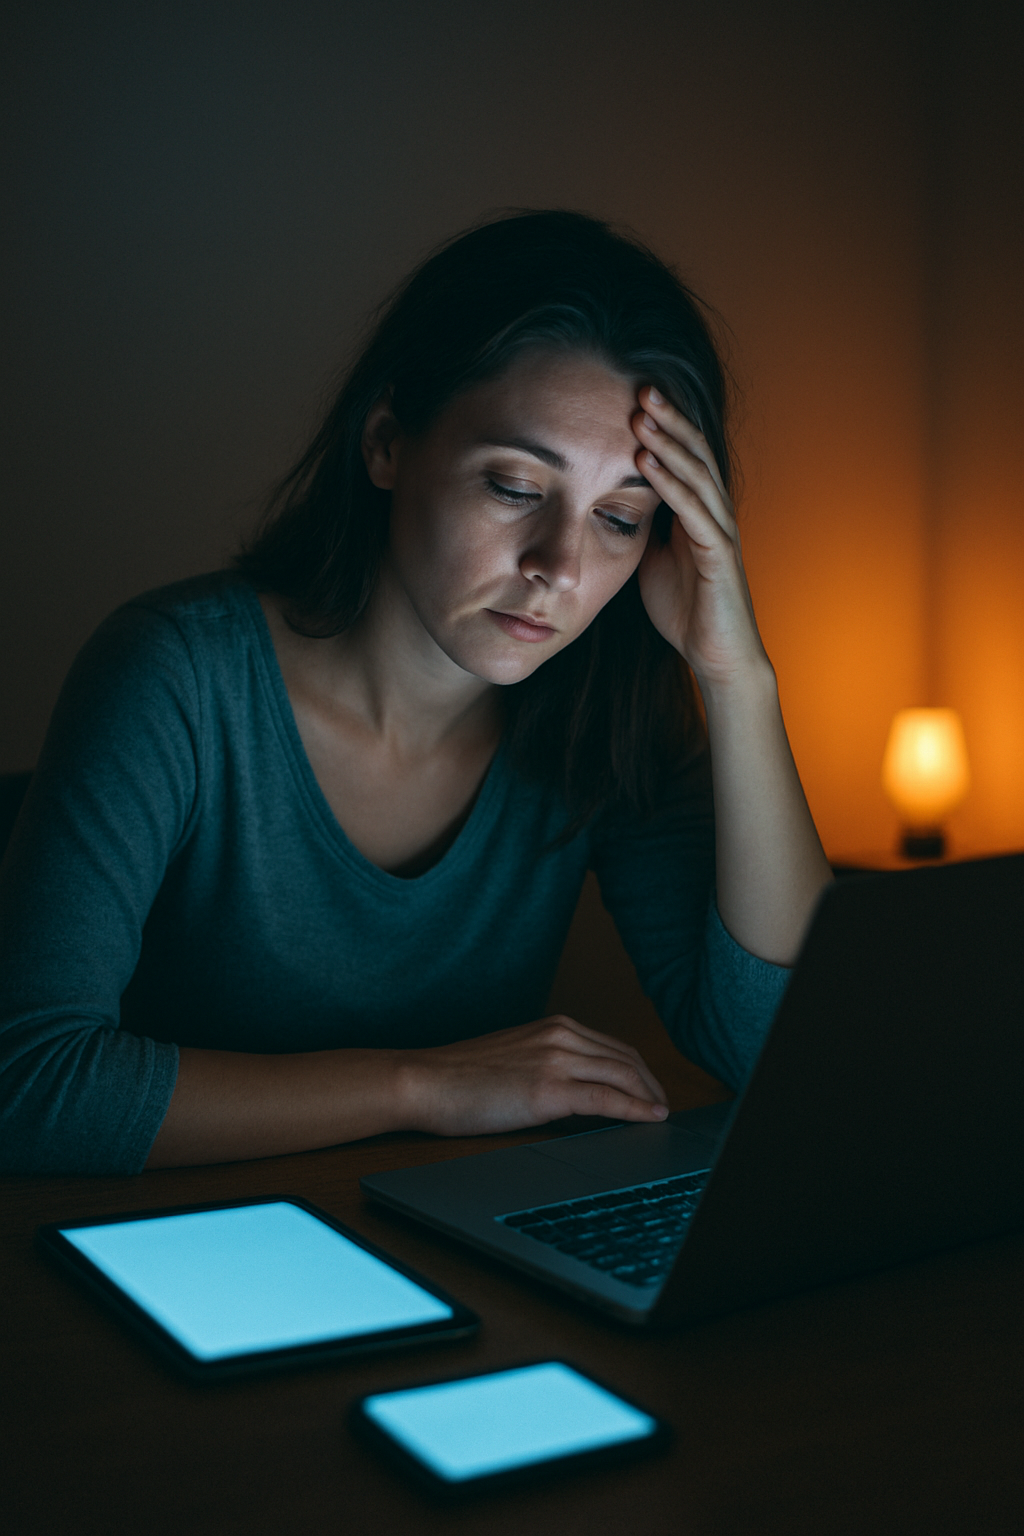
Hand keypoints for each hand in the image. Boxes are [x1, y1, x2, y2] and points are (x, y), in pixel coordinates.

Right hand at [397, 1015, 668, 1136]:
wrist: (423, 1081)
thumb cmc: (458, 1077)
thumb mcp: (513, 1058)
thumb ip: (547, 1064)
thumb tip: (576, 1091)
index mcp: (553, 1026)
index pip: (612, 1046)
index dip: (639, 1070)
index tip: (651, 1089)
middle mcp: (560, 1035)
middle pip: (627, 1058)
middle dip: (651, 1084)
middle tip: (663, 1106)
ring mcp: (556, 1060)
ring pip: (623, 1075)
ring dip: (649, 1096)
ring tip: (661, 1115)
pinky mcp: (548, 1089)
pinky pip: (606, 1098)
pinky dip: (636, 1109)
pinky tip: (651, 1118)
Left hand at [632, 386, 769, 691]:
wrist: (716, 656)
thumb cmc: (686, 611)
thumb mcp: (652, 561)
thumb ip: (642, 531)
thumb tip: (614, 508)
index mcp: (699, 513)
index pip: (684, 458)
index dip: (664, 427)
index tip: (633, 398)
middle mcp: (714, 514)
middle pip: (694, 453)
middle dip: (668, 419)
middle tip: (641, 385)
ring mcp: (720, 532)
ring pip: (696, 474)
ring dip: (668, 442)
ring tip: (641, 413)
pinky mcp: (719, 555)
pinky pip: (692, 511)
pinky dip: (669, 483)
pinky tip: (646, 462)